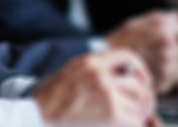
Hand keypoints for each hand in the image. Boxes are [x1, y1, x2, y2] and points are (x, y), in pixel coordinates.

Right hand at [35, 49, 157, 126]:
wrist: (33, 118)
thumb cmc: (47, 104)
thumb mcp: (70, 76)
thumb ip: (95, 73)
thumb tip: (123, 81)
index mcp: (89, 62)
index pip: (129, 57)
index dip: (141, 72)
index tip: (143, 83)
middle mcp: (99, 74)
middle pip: (139, 84)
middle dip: (144, 101)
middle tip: (142, 112)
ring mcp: (106, 93)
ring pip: (140, 103)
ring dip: (138, 116)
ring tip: (130, 122)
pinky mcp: (112, 113)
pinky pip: (135, 121)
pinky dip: (133, 126)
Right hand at [106, 10, 177, 92]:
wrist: (107, 57)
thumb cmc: (125, 37)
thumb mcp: (145, 20)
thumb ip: (167, 17)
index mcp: (167, 30)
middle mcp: (169, 48)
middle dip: (177, 54)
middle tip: (158, 51)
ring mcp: (165, 66)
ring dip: (171, 67)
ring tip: (153, 62)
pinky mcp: (161, 81)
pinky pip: (171, 81)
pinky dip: (163, 78)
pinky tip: (150, 71)